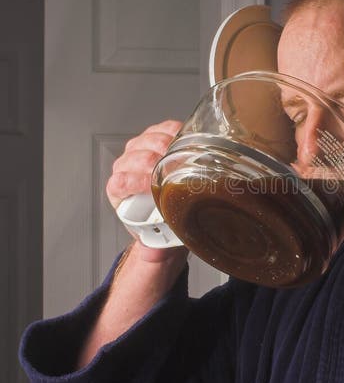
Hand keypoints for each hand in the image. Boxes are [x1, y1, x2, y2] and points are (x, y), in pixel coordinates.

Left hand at [107, 121, 186, 263]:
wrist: (168, 210)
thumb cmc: (159, 222)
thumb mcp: (157, 240)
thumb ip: (155, 248)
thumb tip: (157, 254)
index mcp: (119, 190)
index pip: (120, 181)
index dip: (136, 182)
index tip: (154, 187)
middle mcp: (126, 167)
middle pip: (137, 158)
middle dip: (157, 163)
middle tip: (176, 171)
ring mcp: (140, 149)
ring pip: (149, 140)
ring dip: (168, 146)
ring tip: (184, 156)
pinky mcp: (156, 136)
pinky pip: (164, 128)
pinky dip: (176, 132)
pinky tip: (186, 140)